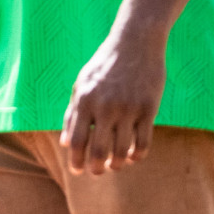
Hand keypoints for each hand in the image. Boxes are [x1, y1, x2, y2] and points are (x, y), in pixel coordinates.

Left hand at [60, 32, 166, 175]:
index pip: (76, 142)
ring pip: (121, 150)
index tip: (78, 171)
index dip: (76, 161)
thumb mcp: (81, 85)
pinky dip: (137, 155)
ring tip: (115, 165)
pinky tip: (133, 156)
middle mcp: (105, 107)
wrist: (136, 40)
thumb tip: (65, 144)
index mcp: (85, 102)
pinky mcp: (149, 107)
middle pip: (98, 151)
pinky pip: (143, 141)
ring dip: (117, 164)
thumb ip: (72, 114)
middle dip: (96, 168)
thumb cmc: (104, 65)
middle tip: (97, 172)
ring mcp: (128, 108)